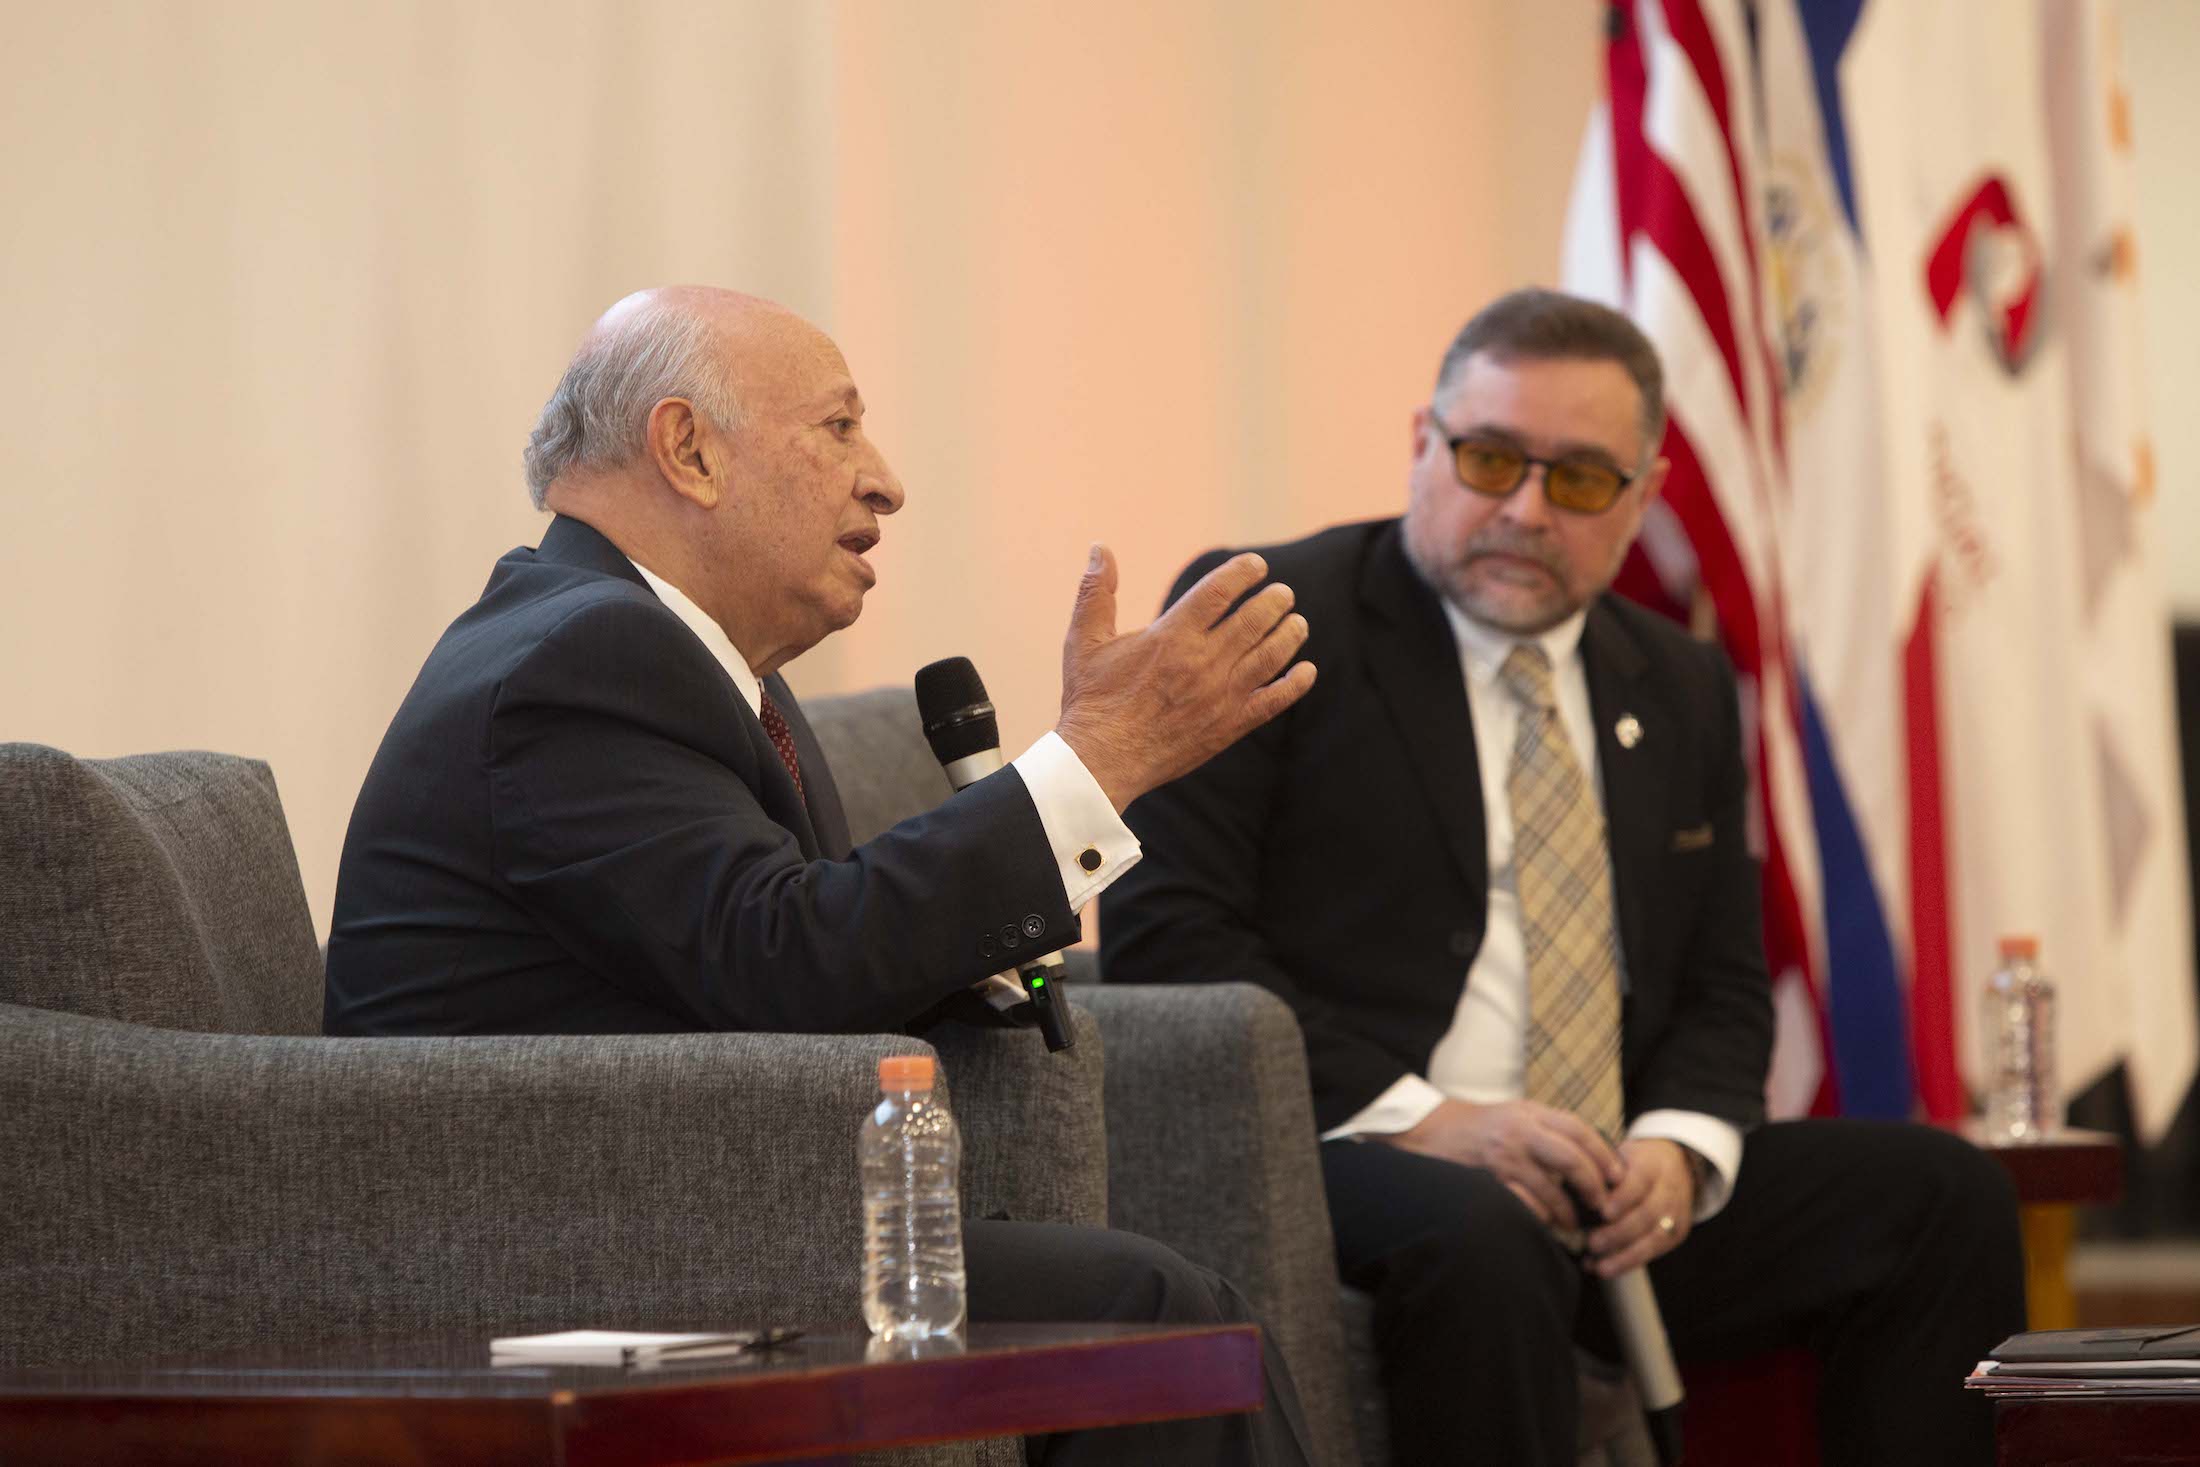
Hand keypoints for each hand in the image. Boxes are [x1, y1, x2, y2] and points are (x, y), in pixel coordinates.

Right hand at [1054, 545, 1315, 810]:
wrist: (1101, 761)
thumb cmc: (1092, 699)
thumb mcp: (1084, 640)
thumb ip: (1096, 591)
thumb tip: (1098, 547)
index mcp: (1171, 636)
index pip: (1219, 591)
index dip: (1243, 572)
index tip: (1256, 565)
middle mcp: (1202, 662)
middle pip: (1254, 620)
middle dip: (1275, 600)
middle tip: (1283, 594)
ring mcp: (1220, 696)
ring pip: (1270, 656)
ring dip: (1290, 635)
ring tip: (1297, 622)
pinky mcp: (1229, 726)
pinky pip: (1273, 701)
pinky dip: (1295, 685)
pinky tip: (1307, 671)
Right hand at [1379, 1098, 1624, 1234]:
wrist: (1431, 1130)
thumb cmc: (1481, 1125)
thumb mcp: (1517, 1113)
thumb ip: (1549, 1128)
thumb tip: (1591, 1153)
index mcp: (1531, 1114)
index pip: (1579, 1131)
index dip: (1604, 1155)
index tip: (1617, 1177)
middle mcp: (1520, 1133)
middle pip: (1572, 1159)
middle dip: (1593, 1187)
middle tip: (1603, 1205)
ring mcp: (1503, 1158)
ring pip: (1551, 1190)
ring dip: (1568, 1212)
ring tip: (1574, 1223)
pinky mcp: (1489, 1181)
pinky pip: (1524, 1205)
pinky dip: (1539, 1217)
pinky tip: (1544, 1222)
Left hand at [1586, 1138, 1697, 1276]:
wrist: (1677, 1165)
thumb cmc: (1635, 1163)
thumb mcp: (1620, 1157)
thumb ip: (1602, 1174)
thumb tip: (1573, 1194)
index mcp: (1650, 1165)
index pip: (1639, 1181)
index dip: (1622, 1198)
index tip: (1603, 1212)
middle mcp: (1668, 1190)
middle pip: (1648, 1214)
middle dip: (1619, 1233)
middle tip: (1593, 1243)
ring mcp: (1676, 1213)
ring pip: (1655, 1238)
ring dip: (1625, 1256)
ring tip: (1599, 1267)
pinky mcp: (1677, 1234)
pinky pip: (1655, 1251)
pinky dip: (1629, 1262)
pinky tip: (1605, 1268)